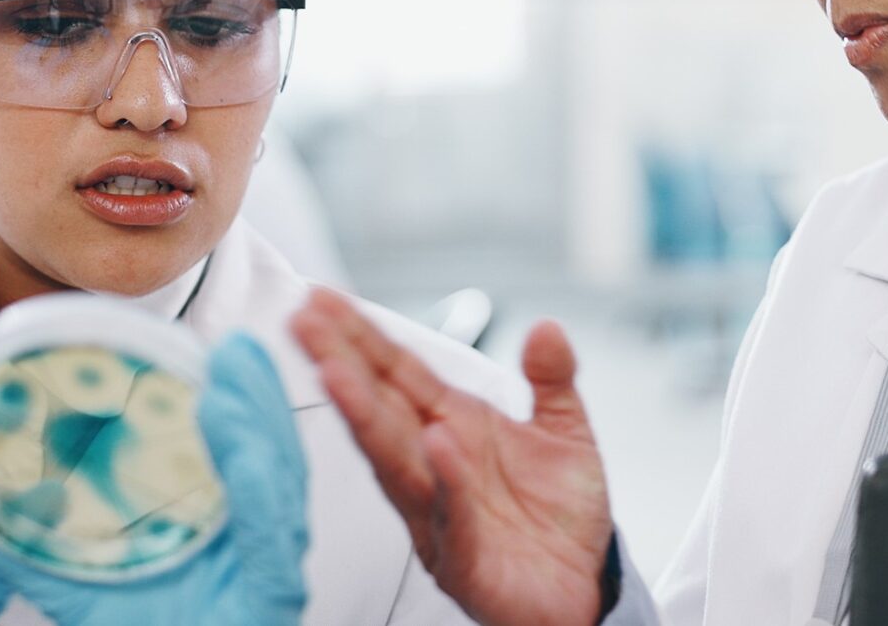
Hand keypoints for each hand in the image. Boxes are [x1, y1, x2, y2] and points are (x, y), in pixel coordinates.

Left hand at [0, 332, 308, 625]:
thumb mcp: (74, 587)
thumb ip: (29, 541)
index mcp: (224, 537)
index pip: (248, 456)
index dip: (245, 400)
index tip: (222, 351)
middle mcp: (259, 552)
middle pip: (273, 458)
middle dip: (257, 395)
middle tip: (231, 346)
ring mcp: (270, 579)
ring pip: (279, 485)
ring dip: (256, 420)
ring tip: (231, 371)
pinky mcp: (270, 607)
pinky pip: (270, 542)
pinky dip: (256, 484)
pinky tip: (238, 443)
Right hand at [289, 288, 612, 625]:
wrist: (584, 588)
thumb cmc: (559, 514)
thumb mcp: (564, 432)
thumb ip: (552, 379)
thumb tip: (547, 328)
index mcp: (453, 425)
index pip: (398, 373)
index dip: (362, 335)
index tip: (322, 300)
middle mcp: (433, 464)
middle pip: (380, 406)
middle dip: (341, 362)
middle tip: (304, 321)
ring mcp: (441, 511)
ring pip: (395, 458)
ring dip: (365, 415)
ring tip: (335, 369)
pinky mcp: (465, 558)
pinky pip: (454, 513)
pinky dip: (445, 477)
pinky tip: (437, 441)